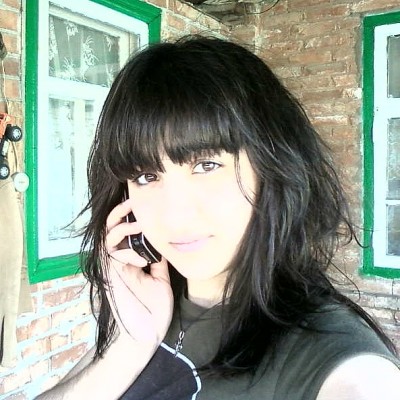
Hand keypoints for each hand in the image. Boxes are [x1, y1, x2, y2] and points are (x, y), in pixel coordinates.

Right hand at [104, 199, 172, 345]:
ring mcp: (112, 267)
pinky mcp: (109, 275)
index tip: (145, 204)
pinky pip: (111, 254)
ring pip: (108, 236)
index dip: (132, 216)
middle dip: (121, 212)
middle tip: (133, 201)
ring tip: (139, 222)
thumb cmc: (154, 309)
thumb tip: (164, 242)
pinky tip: (143, 261)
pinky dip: (127, 252)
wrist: (146, 334)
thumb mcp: (161, 278)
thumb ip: (159, 260)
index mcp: (130, 259)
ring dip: (123, 226)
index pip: (126, 232)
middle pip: (111, 228)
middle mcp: (118, 260)